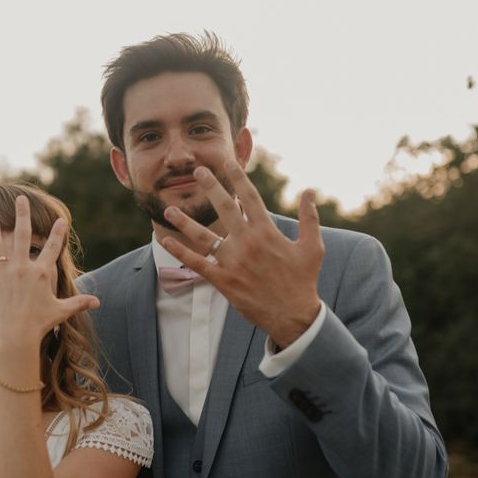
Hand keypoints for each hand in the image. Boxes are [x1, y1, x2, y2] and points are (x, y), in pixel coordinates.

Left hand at [0, 195, 99, 348]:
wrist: (17, 335)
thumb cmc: (40, 324)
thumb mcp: (61, 311)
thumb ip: (78, 303)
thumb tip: (97, 302)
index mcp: (41, 272)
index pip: (52, 248)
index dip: (57, 233)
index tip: (60, 219)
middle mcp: (22, 268)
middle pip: (22, 235)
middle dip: (22, 215)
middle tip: (21, 199)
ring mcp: (4, 274)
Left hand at [161, 160, 323, 347]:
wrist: (292, 315)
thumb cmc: (303, 280)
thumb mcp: (313, 247)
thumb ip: (309, 218)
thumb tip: (308, 191)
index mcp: (267, 232)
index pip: (250, 198)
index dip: (239, 178)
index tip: (228, 163)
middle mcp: (247, 243)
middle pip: (225, 208)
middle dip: (210, 187)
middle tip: (198, 171)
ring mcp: (233, 262)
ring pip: (204, 236)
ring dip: (185, 221)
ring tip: (169, 209)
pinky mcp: (223, 280)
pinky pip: (197, 263)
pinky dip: (180, 252)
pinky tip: (165, 241)